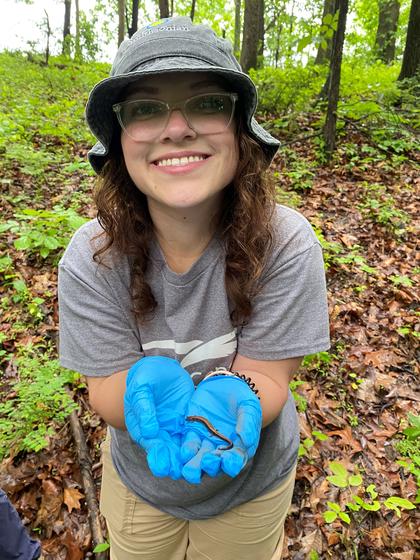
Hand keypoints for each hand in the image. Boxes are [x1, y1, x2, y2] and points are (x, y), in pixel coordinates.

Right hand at [124, 356, 194, 477]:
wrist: (160, 368)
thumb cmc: (145, 377)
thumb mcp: (142, 388)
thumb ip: (144, 407)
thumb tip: (149, 431)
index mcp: (142, 428)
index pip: (150, 445)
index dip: (158, 457)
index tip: (165, 469)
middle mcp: (158, 433)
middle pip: (167, 452)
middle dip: (176, 464)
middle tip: (185, 475)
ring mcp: (173, 429)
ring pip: (182, 448)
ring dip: (190, 459)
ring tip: (200, 470)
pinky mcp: (187, 422)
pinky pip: (194, 436)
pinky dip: (201, 445)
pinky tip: (212, 454)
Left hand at [180, 375, 261, 483]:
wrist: (224, 384)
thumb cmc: (241, 398)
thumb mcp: (249, 406)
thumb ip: (248, 422)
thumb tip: (245, 440)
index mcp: (239, 447)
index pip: (236, 460)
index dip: (232, 463)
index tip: (228, 462)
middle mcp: (221, 449)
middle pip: (216, 464)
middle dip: (212, 466)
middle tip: (207, 462)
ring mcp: (206, 442)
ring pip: (200, 459)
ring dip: (195, 466)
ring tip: (190, 469)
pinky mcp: (192, 433)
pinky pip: (188, 444)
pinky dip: (186, 451)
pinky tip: (184, 454)